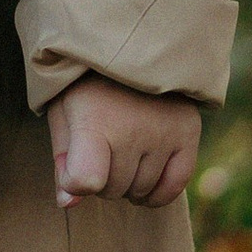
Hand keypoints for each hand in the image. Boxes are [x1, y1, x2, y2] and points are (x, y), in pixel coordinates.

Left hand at [49, 76, 200, 210]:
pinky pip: (175, 186)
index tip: (75, 170)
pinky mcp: (188, 133)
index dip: (76, 183)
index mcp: (94, 121)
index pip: (86, 179)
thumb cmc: (87, 87)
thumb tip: (69, 203)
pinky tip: (145, 177)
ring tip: (122, 152)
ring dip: (128, 183)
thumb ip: (63, 162)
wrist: (130, 47)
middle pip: (111, 189)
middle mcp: (133, 129)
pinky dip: (157, 192)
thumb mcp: (63, 115)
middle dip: (102, 179)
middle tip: (100, 149)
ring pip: (141, 191)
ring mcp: (164, 132)